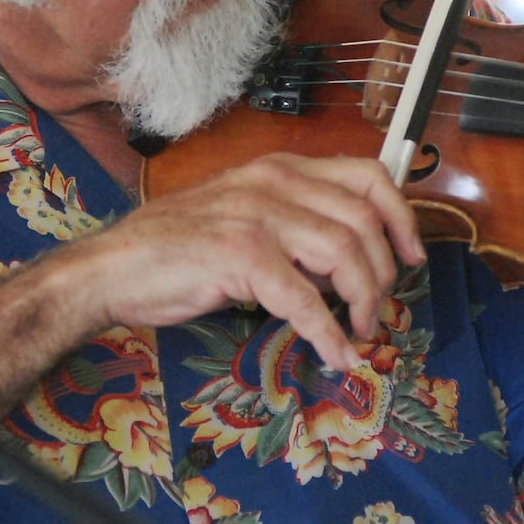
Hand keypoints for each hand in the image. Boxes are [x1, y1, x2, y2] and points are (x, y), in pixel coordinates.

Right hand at [64, 153, 424, 368]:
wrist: (111, 267)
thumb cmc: (175, 249)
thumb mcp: (244, 217)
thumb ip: (294, 225)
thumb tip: (346, 263)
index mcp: (279, 169)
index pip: (367, 175)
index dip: (401, 216)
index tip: (412, 255)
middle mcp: (273, 182)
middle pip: (364, 220)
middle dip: (384, 273)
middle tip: (376, 312)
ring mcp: (257, 215)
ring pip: (345, 254)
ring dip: (364, 303)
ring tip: (359, 334)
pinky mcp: (241, 255)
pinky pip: (305, 299)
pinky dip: (329, 334)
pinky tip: (336, 355)